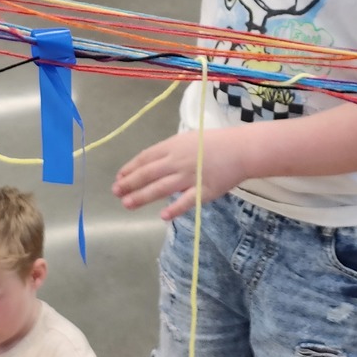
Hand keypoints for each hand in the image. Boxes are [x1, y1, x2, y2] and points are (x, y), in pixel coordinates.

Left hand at [112, 129, 246, 219]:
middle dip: (129, 183)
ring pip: (161, 188)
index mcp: (172, 146)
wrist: (240, 149)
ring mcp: (190, 177)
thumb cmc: (213, 143)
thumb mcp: (186, 140)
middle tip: (116, 192)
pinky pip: (186, 202)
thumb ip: (168, 152)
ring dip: (141, 196)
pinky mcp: (203, 191)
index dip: (130, 168)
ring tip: (127, 204)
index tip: (119, 177)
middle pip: (148, 174)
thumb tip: (149, 163)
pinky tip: (162, 216)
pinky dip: (174, 209)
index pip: (145, 158)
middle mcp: (177, 161)